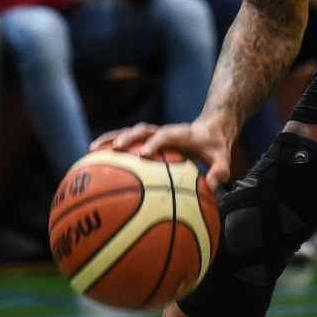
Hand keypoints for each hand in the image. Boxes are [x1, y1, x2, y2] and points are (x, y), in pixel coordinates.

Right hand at [96, 117, 236, 185]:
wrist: (211, 128)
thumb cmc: (215, 147)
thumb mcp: (223, 159)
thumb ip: (219, 172)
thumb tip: (211, 187)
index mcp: (181, 135)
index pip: (166, 135)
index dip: (155, 142)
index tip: (145, 153)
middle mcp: (164, 131)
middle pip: (142, 129)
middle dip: (128, 137)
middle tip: (114, 148)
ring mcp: (154, 133)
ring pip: (129, 132)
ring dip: (112, 138)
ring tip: (92, 150)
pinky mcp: (148, 138)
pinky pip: (127, 140)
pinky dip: (111, 145)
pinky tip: (94, 158)